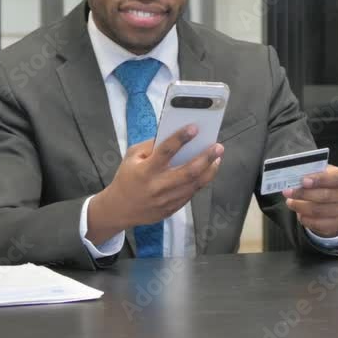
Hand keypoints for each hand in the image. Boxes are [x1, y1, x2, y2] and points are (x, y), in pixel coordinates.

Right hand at [87, 125, 222, 244]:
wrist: (119, 209)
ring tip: (217, 158)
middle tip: (218, 146)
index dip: (180, 138)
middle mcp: (158, 186)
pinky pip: (191, 194)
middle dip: (206, 157)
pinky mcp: (172, 209)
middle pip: (188, 171)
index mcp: (146, 170)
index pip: (165, 152)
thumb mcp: (132, 157)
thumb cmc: (126, 178)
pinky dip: (201, 181)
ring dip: (209, 170)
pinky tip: (207, 171)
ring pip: (194, 184)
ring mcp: (166, 200)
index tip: (194, 128)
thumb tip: (174, 135)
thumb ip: (151, 146)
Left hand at [282, 165, 337, 237]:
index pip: (335, 177)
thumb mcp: (316, 174)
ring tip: (290, 202)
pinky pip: (317, 223)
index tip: (303, 181)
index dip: (319, 179)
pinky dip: (305, 218)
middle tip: (287, 192)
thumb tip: (294, 175)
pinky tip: (299, 213)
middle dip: (303, 194)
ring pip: (318, 210)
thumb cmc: (320, 184)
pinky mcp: (335, 223)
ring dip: (300, 206)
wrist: (330, 203)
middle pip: (324, 195)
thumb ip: (308, 173)